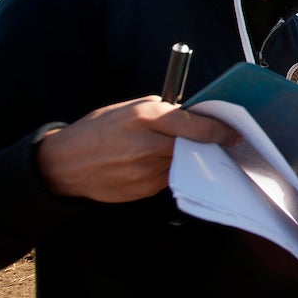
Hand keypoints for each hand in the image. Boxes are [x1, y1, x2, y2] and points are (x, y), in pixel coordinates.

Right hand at [37, 96, 239, 202]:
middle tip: (216, 144)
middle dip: (205, 145)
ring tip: (172, 151)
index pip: (194, 125)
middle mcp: (147, 145)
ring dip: (184, 158)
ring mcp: (145, 170)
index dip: (218, 130)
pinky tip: (152, 165)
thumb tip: (189, 114)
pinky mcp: (143, 189)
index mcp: (145, 117)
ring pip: (181, 163)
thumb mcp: (126, 109)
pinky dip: (167, 171)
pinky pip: (168, 178)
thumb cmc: (96, 130)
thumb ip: (159, 111)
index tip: (233, 134)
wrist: (63, 165)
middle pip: (192, 146)